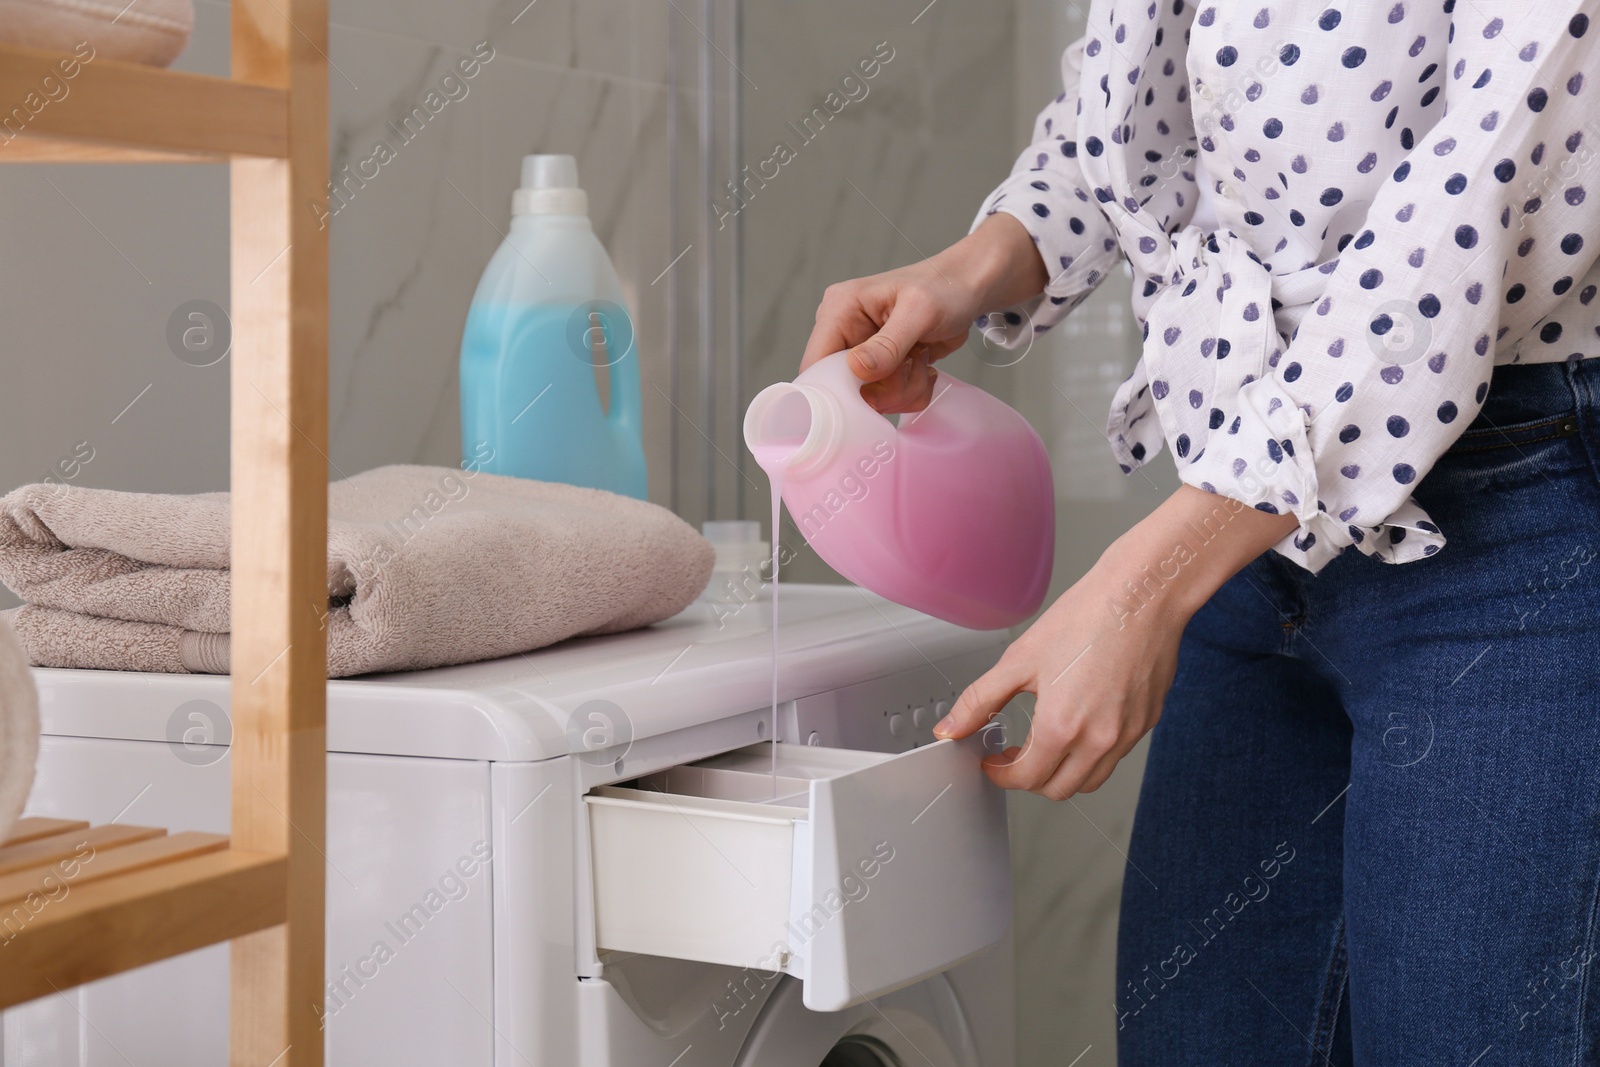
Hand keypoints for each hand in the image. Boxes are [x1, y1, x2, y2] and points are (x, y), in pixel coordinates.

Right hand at [800, 213, 1047, 413]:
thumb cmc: (944, 288)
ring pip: (870, 399)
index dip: (837, 390)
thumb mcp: (919, 312)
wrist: (969, 289)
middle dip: (884, 389)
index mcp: (840, 310)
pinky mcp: (881, 368)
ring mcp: (862, 353)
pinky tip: (922, 365)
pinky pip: (889, 399)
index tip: (872, 396)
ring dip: (902, 390)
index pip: (816, 364)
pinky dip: (910, 391)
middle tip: (912, 365)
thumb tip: (857, 370)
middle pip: (845, 390)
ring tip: (921, 359)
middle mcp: (844, 333)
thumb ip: (888, 344)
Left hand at [933, 486, 1299, 798]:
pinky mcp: (1148, 722)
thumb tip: (951, 728)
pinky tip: (1080, 721)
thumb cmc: (1086, 618)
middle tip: (1015, 754)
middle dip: (1030, 778)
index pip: (1026, 779)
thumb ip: (979, 701)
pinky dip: (1093, 752)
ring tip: (1047, 741)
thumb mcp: (1019, 659)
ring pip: (1091, 779)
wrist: (1142, 595)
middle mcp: (1099, 740)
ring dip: (1064, 771)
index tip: (993, 762)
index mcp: (1062, 727)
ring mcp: (1128, 735)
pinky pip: (1116, 755)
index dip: (1001, 775)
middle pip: (1058, 789)